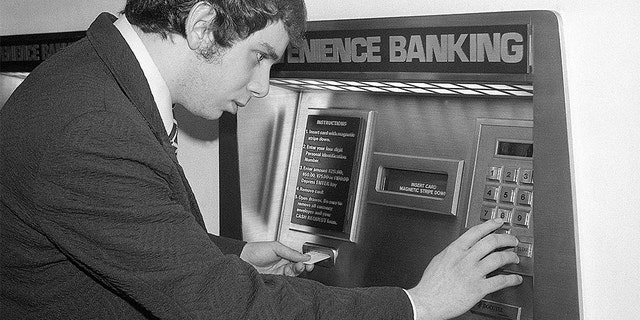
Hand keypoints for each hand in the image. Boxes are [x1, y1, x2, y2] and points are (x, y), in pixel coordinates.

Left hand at [240, 241, 313, 275]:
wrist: (242, 259)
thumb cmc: (255, 250)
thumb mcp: (276, 247)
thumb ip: (291, 252)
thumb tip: (305, 256)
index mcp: (284, 254)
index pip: (298, 258)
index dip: (305, 260)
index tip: (310, 261)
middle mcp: (282, 264)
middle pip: (297, 267)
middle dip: (302, 266)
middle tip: (302, 265)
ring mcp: (278, 273)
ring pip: (293, 274)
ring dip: (296, 272)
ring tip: (296, 268)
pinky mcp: (274, 280)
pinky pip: (286, 281)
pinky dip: (290, 279)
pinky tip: (290, 275)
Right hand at [407, 218, 522, 319]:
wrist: (426, 302)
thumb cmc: (430, 284)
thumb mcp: (439, 259)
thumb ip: (453, 251)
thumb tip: (463, 246)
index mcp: (454, 250)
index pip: (476, 231)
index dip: (491, 225)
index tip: (499, 222)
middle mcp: (465, 259)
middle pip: (491, 242)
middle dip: (506, 239)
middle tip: (512, 241)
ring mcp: (472, 273)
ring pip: (498, 258)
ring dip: (511, 257)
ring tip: (514, 258)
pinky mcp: (478, 289)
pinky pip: (500, 281)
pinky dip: (511, 279)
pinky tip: (515, 279)